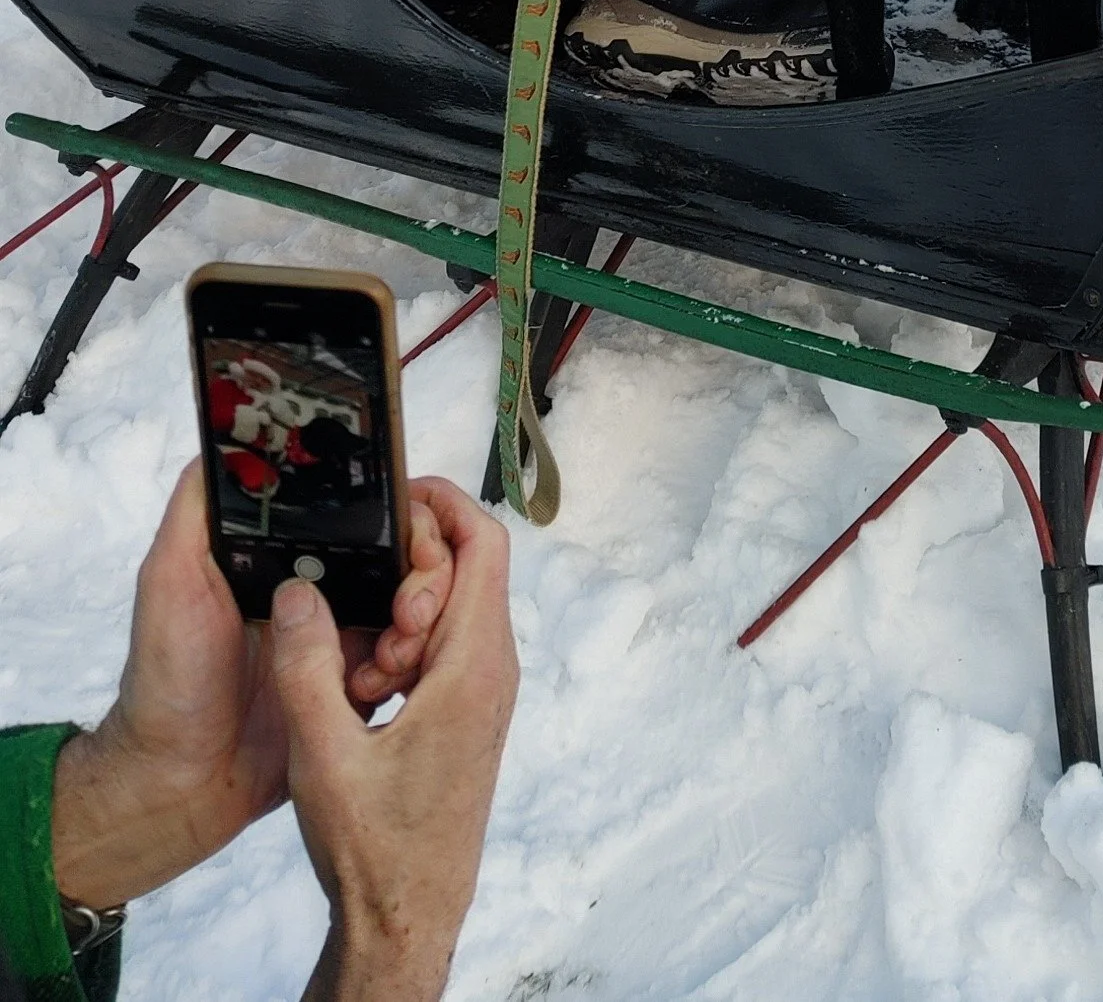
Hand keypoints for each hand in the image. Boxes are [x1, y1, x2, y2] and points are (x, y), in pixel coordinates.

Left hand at [52, 463, 456, 908]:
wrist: (183, 783)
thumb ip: (195, 509)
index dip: (393, 508)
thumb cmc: (168, 678)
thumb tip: (226, 438)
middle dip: (422, 562)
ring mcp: (338, 633)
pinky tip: (399, 669)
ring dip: (421, 610)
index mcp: (283, 551)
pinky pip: (401, 656)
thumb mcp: (167, 578)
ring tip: (406, 636)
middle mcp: (317, 583)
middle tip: (414, 597)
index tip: (413, 520)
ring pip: (409, 599)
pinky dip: (411, 657)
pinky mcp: (352, 681)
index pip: (355, 507)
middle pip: (396, 549)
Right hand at [270, 477, 517, 1001]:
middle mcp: (492, 670)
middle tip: (358, 621)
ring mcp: (484, 693)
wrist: (406, 918)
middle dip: (403, 572)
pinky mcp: (467, 713)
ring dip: (397, 619)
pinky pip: (440, 649)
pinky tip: (362, 697)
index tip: (391, 495)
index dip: (442, 502)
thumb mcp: (323, 754)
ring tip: (357, 674)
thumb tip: (298, 590)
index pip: (483, 542)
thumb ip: (307, 666)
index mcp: (474, 665)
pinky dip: (400, 652)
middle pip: (463, 569)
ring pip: (447, 610)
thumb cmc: (376, 848)